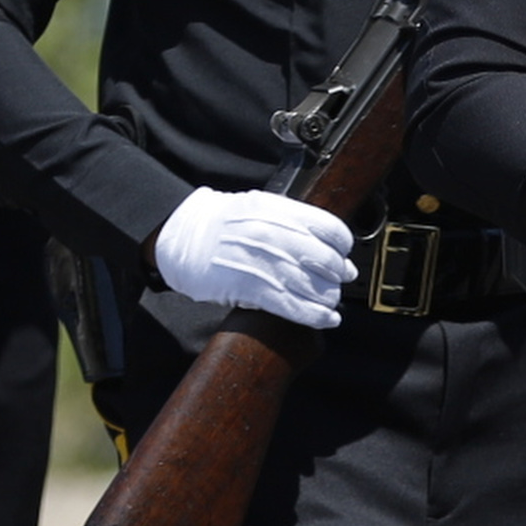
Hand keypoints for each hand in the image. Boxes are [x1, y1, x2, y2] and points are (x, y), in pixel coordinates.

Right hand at [150, 187, 356, 327]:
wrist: (182, 236)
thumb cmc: (222, 223)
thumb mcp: (261, 206)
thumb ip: (295, 222)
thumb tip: (332, 248)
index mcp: (281, 212)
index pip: (332, 232)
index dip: (343, 248)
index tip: (343, 255)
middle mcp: (277, 236)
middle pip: (328, 263)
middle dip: (338, 275)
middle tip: (337, 280)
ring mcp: (267, 264)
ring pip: (317, 288)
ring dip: (328, 298)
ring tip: (327, 300)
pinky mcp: (254, 289)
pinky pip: (297, 307)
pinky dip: (318, 316)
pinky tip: (327, 318)